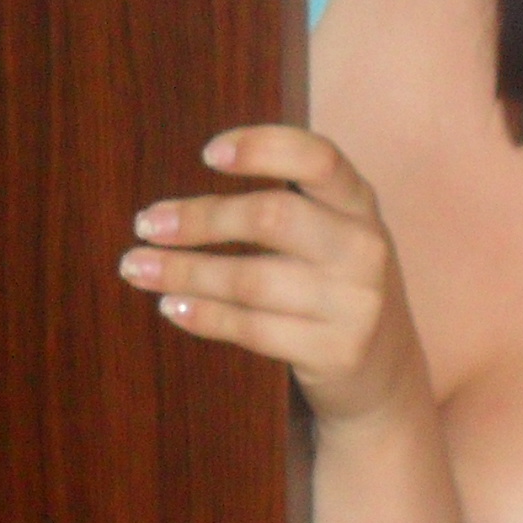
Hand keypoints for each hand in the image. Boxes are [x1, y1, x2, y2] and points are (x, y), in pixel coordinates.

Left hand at [118, 126, 426, 423]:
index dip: (263, 148)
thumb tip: (181, 203)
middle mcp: (365, 248)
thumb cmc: (335, 287)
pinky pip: (253, 329)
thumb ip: (286, 206)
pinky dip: (204, 316)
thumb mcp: (332, 235)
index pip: (318, 158)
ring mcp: (355, 304)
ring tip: (138, 267)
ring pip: (252, 280)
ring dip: (185, 272)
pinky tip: (173, 306)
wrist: (384, 374)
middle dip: (201, 219)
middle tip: (146, 223)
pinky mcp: (335, 352)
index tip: (208, 154)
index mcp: (360, 204)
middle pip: (273, 217)